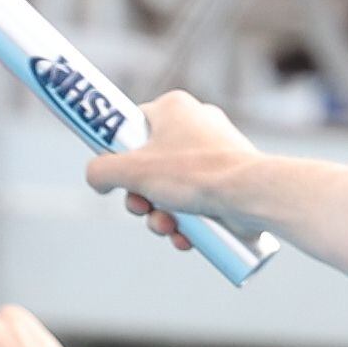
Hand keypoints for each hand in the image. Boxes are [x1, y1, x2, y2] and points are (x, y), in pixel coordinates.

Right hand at [85, 89, 262, 253]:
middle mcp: (197, 124)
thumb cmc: (193, 174)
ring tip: (168, 229)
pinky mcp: (230, 178)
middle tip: (142, 209)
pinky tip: (186, 238)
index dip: (119, 155)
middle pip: (150, 165)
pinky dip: (187, 221)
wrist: (251, 195)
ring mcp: (216, 151)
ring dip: (161, 215)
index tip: (118, 178)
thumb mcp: (132, 171)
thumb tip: (96, 180)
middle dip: (142, 197)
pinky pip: (197, 200)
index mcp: (174, 108)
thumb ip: (100, 171)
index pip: (132, 126)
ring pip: (173, 188)